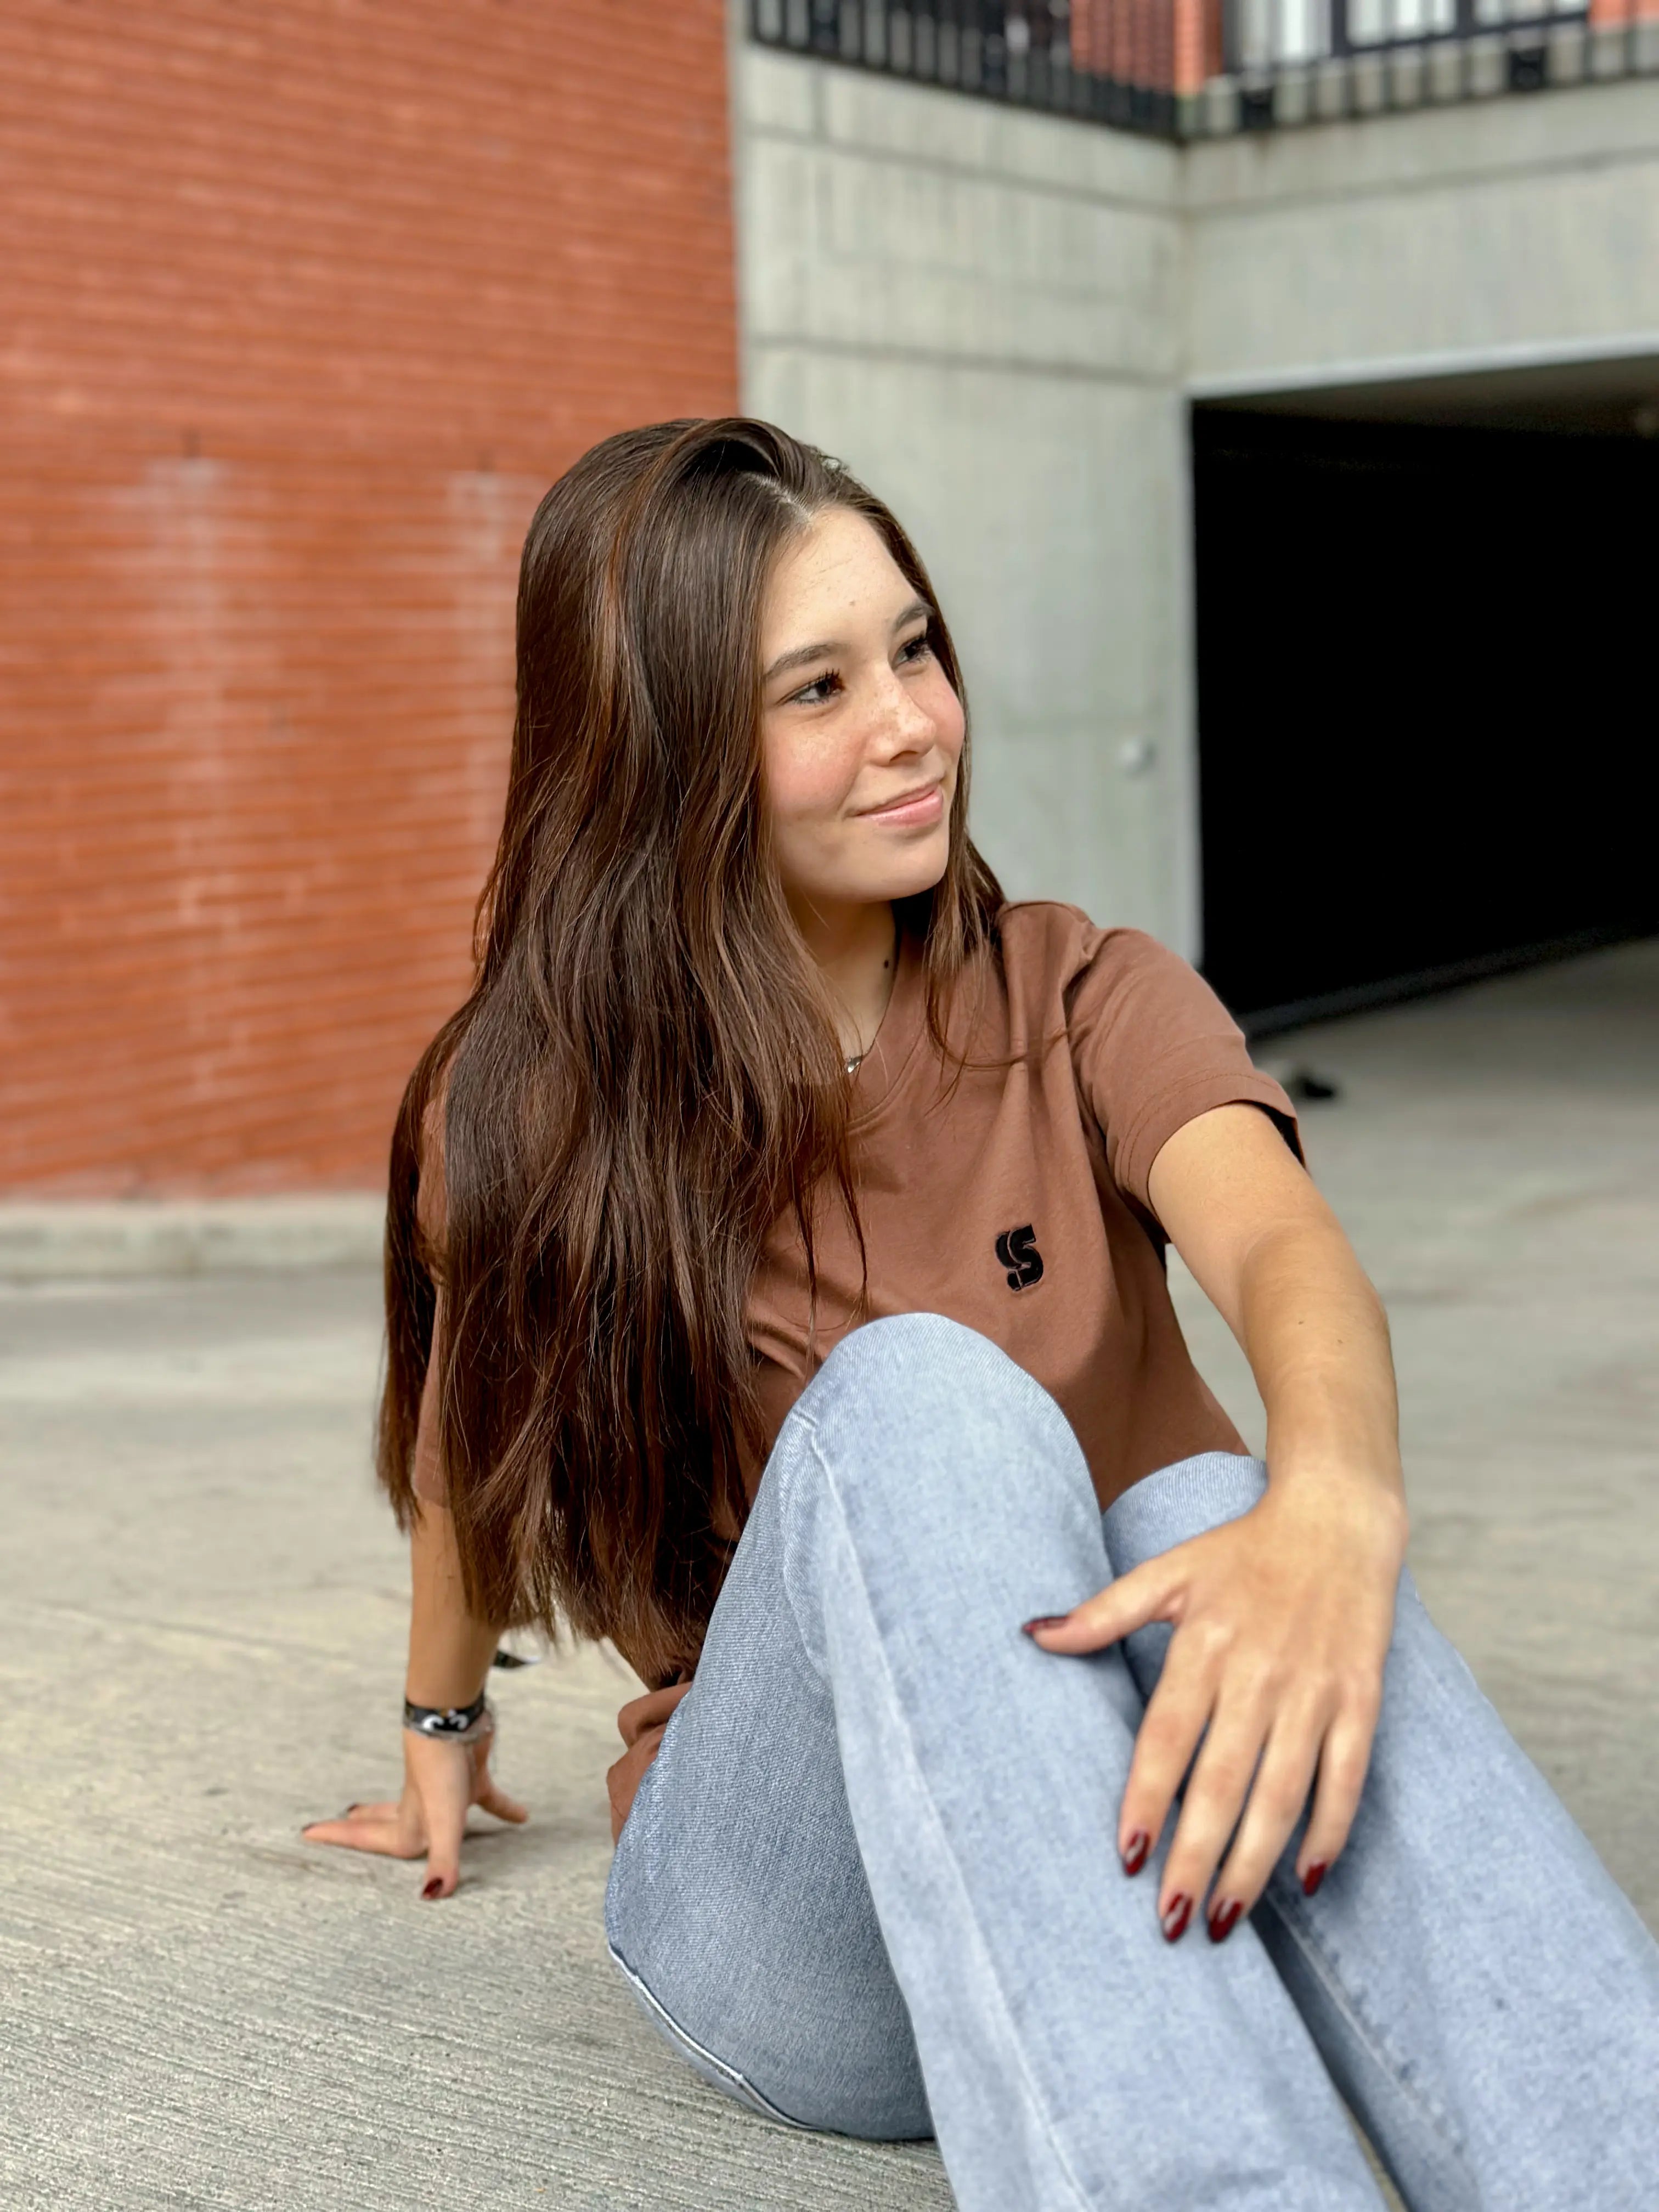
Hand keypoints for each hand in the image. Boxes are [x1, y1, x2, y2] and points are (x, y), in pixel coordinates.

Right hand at [302, 1716, 527, 1897]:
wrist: (456, 1721)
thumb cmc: (442, 1771)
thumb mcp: (444, 1821)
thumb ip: (443, 1861)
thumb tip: (432, 1897)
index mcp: (409, 1825)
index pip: (369, 1839)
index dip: (339, 1839)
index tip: (306, 1832)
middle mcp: (422, 1810)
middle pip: (386, 1824)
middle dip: (361, 1829)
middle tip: (339, 1823)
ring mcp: (446, 1792)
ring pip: (431, 1814)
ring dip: (421, 1822)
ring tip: (409, 1831)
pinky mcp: (472, 1777)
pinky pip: (488, 1799)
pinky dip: (503, 1808)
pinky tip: (523, 1816)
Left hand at [1025, 1479, 1404, 1941]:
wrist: (1337, 1521)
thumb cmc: (1241, 1552)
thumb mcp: (1167, 1571)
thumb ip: (1104, 1611)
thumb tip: (1034, 1633)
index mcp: (1205, 1645)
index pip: (1167, 1738)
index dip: (1146, 1799)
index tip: (1126, 1857)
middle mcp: (1259, 1673)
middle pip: (1223, 1780)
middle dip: (1196, 1856)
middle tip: (1170, 1920)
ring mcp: (1313, 1691)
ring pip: (1282, 1792)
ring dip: (1254, 1862)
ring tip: (1225, 1920)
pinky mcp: (1361, 1700)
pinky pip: (1346, 1779)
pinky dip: (1329, 1830)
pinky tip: (1306, 1878)